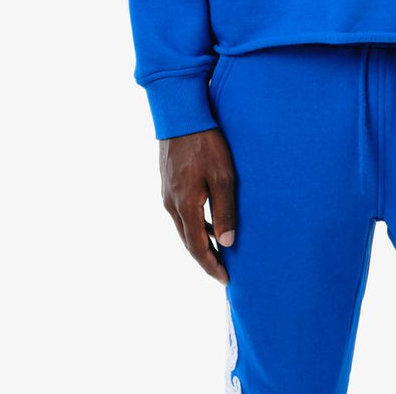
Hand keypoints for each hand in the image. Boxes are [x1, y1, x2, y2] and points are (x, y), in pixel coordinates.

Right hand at [159, 128, 236, 283]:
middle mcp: (171, 204)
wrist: (180, 116)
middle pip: (187, 241)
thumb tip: (227, 243)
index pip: (197, 247)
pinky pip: (181, 213)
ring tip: (218, 251)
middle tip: (222, 272)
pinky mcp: (168, 183)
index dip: (211, 265)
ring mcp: (167, 194)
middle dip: (205, 259)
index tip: (225, 280)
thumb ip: (225, 210)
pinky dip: (195, 224)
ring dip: (199, 241)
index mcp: (184, 206)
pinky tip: (209, 222)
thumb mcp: (223, 176)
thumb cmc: (206, 143)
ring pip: (183, 227)